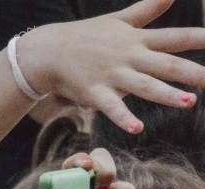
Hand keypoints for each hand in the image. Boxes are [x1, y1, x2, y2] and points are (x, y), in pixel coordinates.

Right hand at [15, 2, 204, 135]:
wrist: (47, 51)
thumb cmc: (85, 36)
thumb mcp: (119, 20)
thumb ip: (148, 9)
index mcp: (139, 40)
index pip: (177, 38)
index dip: (202, 39)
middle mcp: (129, 57)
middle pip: (167, 64)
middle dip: (194, 73)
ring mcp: (112, 75)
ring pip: (145, 86)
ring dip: (167, 94)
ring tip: (189, 103)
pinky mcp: (94, 92)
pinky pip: (111, 107)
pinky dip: (123, 118)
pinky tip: (137, 129)